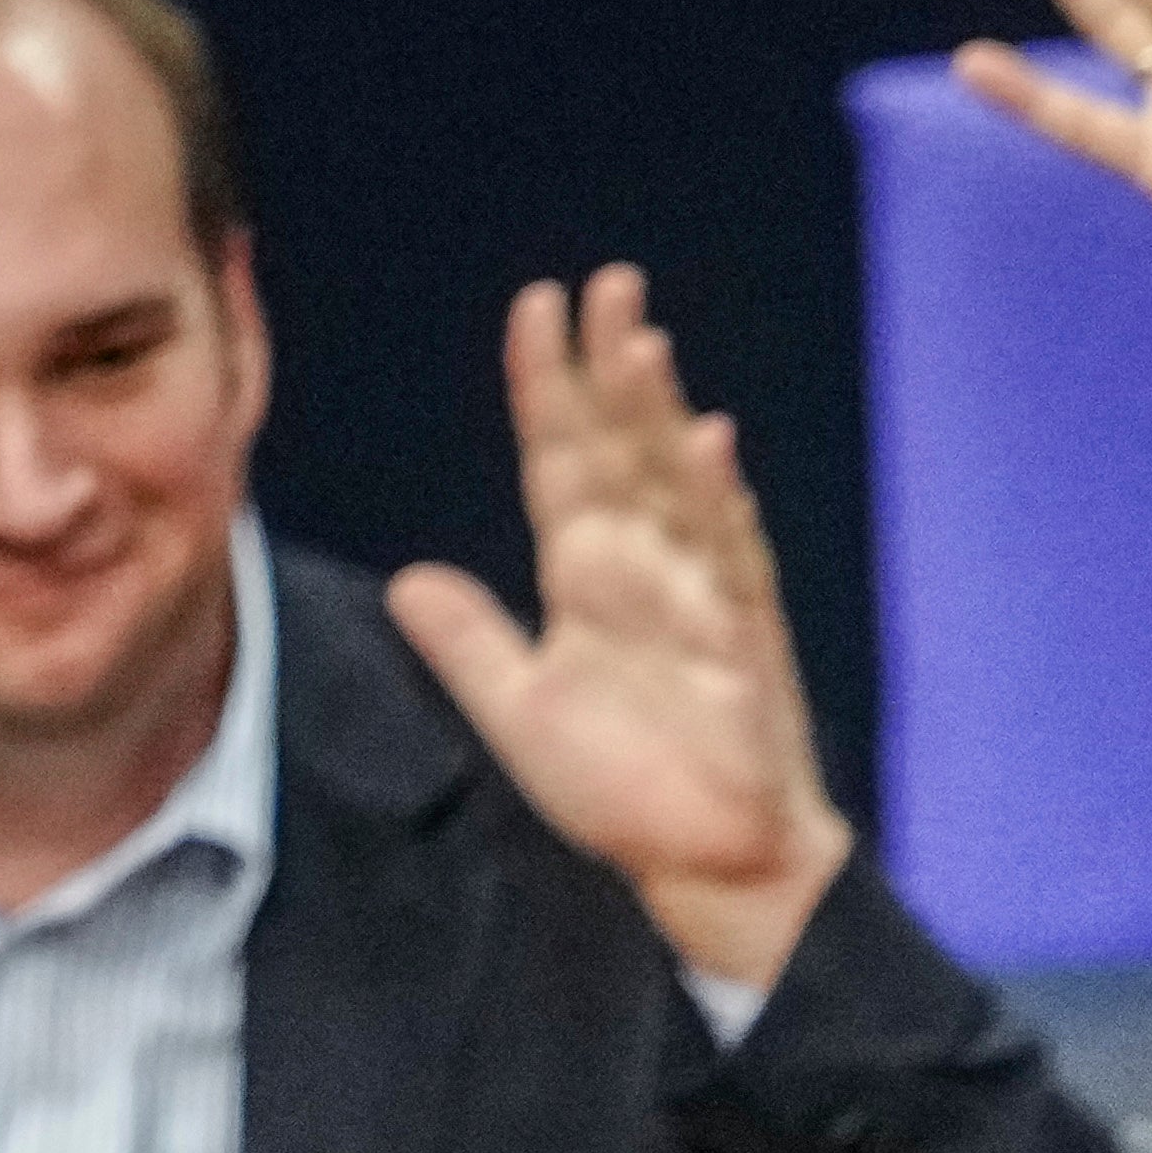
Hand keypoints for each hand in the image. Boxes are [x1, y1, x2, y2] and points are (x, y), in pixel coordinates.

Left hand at [383, 271, 857, 993]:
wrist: (709, 866)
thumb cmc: (628, 792)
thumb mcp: (520, 711)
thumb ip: (469, 643)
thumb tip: (408, 582)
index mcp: (587, 574)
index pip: (561, 457)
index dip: (547, 385)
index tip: (537, 307)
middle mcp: (645, 568)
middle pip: (624, 448)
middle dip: (612, 367)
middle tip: (606, 287)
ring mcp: (700, 598)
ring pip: (676, 485)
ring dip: (660, 415)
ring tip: (640, 343)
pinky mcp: (743, 643)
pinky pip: (730, 561)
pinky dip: (719, 504)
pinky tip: (708, 446)